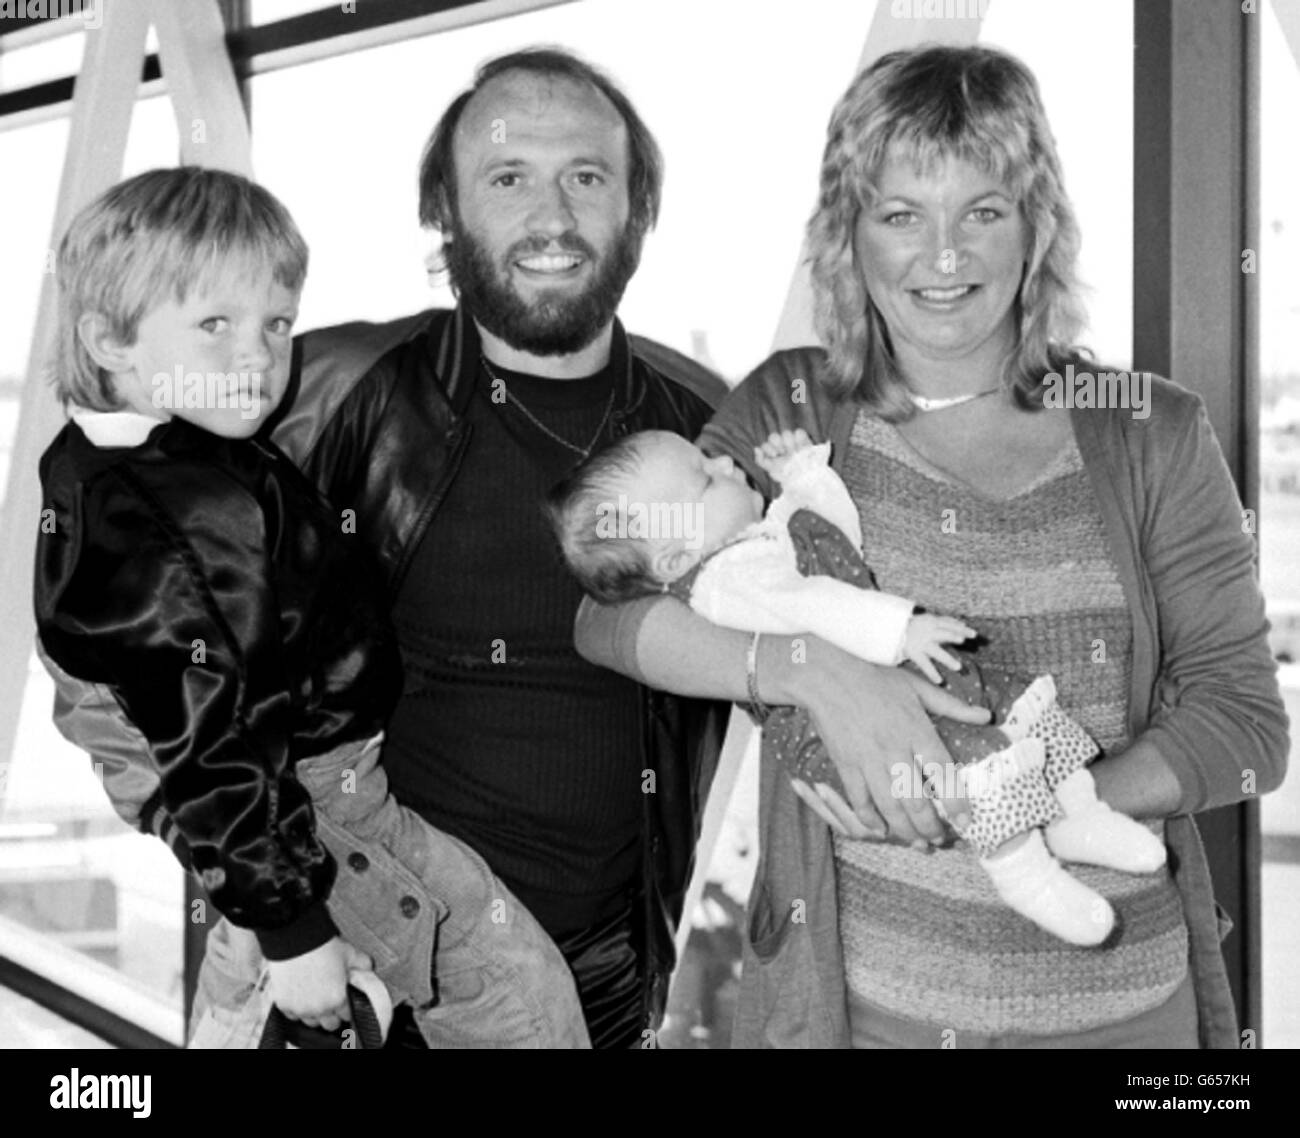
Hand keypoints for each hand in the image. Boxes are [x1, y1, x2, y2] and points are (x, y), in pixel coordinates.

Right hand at [265, 937, 372, 1032]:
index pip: (347, 1015)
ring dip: (314, 1013)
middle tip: (331, 1000)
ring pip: (310, 1022)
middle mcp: (318, 1009)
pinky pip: (292, 1015)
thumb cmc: (323, 946)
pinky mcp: (283, 1004)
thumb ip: (363, 964)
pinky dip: (296, 1009)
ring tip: (315, 998)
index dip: (347, 1007)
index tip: (345, 1001)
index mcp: (337, 999)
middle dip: (332, 1014)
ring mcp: (299, 1009)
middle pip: (329, 1024)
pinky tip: (300, 996)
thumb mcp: (350, 953)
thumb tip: (369, 968)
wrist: (296, 938)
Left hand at [753, 428, 813, 479]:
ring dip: (788, 442)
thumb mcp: (772, 470)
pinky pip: (799, 432)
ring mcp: (792, 442)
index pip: (766, 444)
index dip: (768, 448)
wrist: (804, 477)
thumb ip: (761, 460)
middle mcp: (781, 445)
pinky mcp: (804, 440)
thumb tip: (756, 448)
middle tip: (783, 452)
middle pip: (774, 436)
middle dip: (777, 444)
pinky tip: (800, 448)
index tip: (775, 456)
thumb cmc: (787, 474)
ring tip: (793, 451)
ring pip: (786, 433)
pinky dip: (799, 439)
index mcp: (772, 451)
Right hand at [774, 639, 986, 844]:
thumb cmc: (875, 679)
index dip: (957, 802)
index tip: (966, 822)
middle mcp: (894, 749)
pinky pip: (859, 801)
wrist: (828, 677)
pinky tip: (880, 830)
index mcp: (916, 730)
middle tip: (940, 840)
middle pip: (916, 800)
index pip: (943, 773)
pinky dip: (870, 820)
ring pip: (889, 806)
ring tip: (917, 843)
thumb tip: (986, 717)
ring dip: (905, 830)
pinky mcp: (846, 765)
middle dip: (930, 827)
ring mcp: (868, 760)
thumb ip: (952, 706)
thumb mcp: (917, 687)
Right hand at [902, 612, 975, 683]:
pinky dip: (932, 673)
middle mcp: (927, 633)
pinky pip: (925, 665)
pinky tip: (940, 681)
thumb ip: (946, 622)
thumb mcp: (929, 620)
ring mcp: (921, 644)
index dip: (961, 629)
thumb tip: (962, 624)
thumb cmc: (916, 626)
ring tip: (958, 667)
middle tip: (962, 640)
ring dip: (947, 659)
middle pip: (942, 634)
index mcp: (932, 622)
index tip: (974, 635)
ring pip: (936, 652)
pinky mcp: (915, 654)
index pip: (949, 625)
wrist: (894, 632)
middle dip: (952, 637)